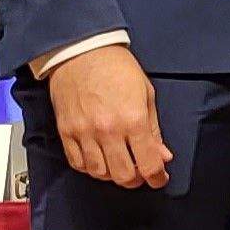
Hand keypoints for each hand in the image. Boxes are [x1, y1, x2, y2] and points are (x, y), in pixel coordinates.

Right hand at [46, 44, 170, 188]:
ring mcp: (84, 132)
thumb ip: (154, 129)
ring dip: (112, 174)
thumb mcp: (146, 93)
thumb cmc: (116, 67)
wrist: (81, 50)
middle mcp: (108, 130)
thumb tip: (163, 156)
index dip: (157, 177)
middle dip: (136, 179)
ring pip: (99, 173)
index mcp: (133, 119)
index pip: (149, 164)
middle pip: (123, 175)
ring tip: (119, 164)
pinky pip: (78, 163)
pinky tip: (99, 159)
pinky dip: (90, 168)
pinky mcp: (66, 132)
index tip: (159, 178)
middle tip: (140, 172)